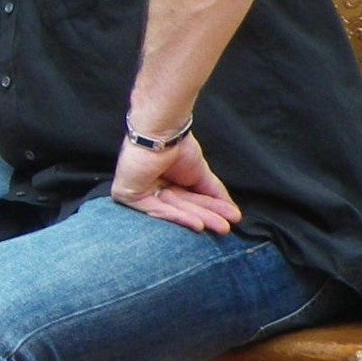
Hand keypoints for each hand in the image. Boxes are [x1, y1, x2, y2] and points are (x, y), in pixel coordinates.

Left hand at [110, 132, 240, 233]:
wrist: (162, 132)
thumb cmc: (178, 146)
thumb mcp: (201, 174)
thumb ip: (214, 193)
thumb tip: (233, 211)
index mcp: (165, 183)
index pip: (190, 201)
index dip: (212, 209)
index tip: (234, 217)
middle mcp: (151, 189)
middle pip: (182, 207)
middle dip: (207, 217)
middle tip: (227, 228)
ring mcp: (138, 192)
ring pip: (172, 211)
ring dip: (198, 219)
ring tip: (221, 227)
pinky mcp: (127, 195)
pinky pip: (156, 210)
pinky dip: (179, 217)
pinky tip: (198, 224)